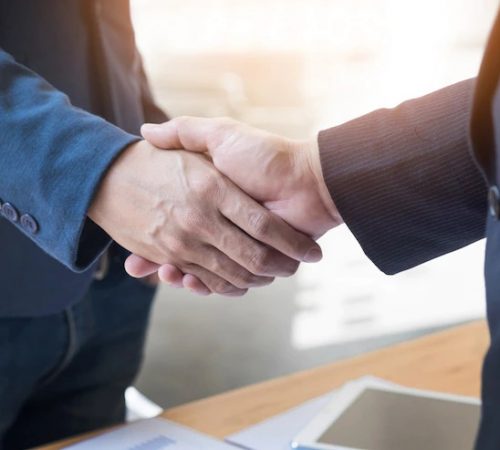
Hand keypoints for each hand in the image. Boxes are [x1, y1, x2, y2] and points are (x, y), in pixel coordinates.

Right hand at [127, 117, 341, 292]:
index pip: (172, 220)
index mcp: (211, 200)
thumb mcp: (221, 135)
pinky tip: (190, 280)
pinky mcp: (252, 259)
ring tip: (165, 271)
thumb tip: (146, 133)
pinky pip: (223, 279)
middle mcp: (220, 224)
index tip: (130, 240)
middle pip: (183, 250)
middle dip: (162, 260)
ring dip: (181, 275)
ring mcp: (235, 243)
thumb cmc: (264, 155)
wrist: (307, 180)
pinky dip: (208, 285)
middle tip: (136, 265)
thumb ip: (187, 131)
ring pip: (200, 268)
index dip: (150, 233)